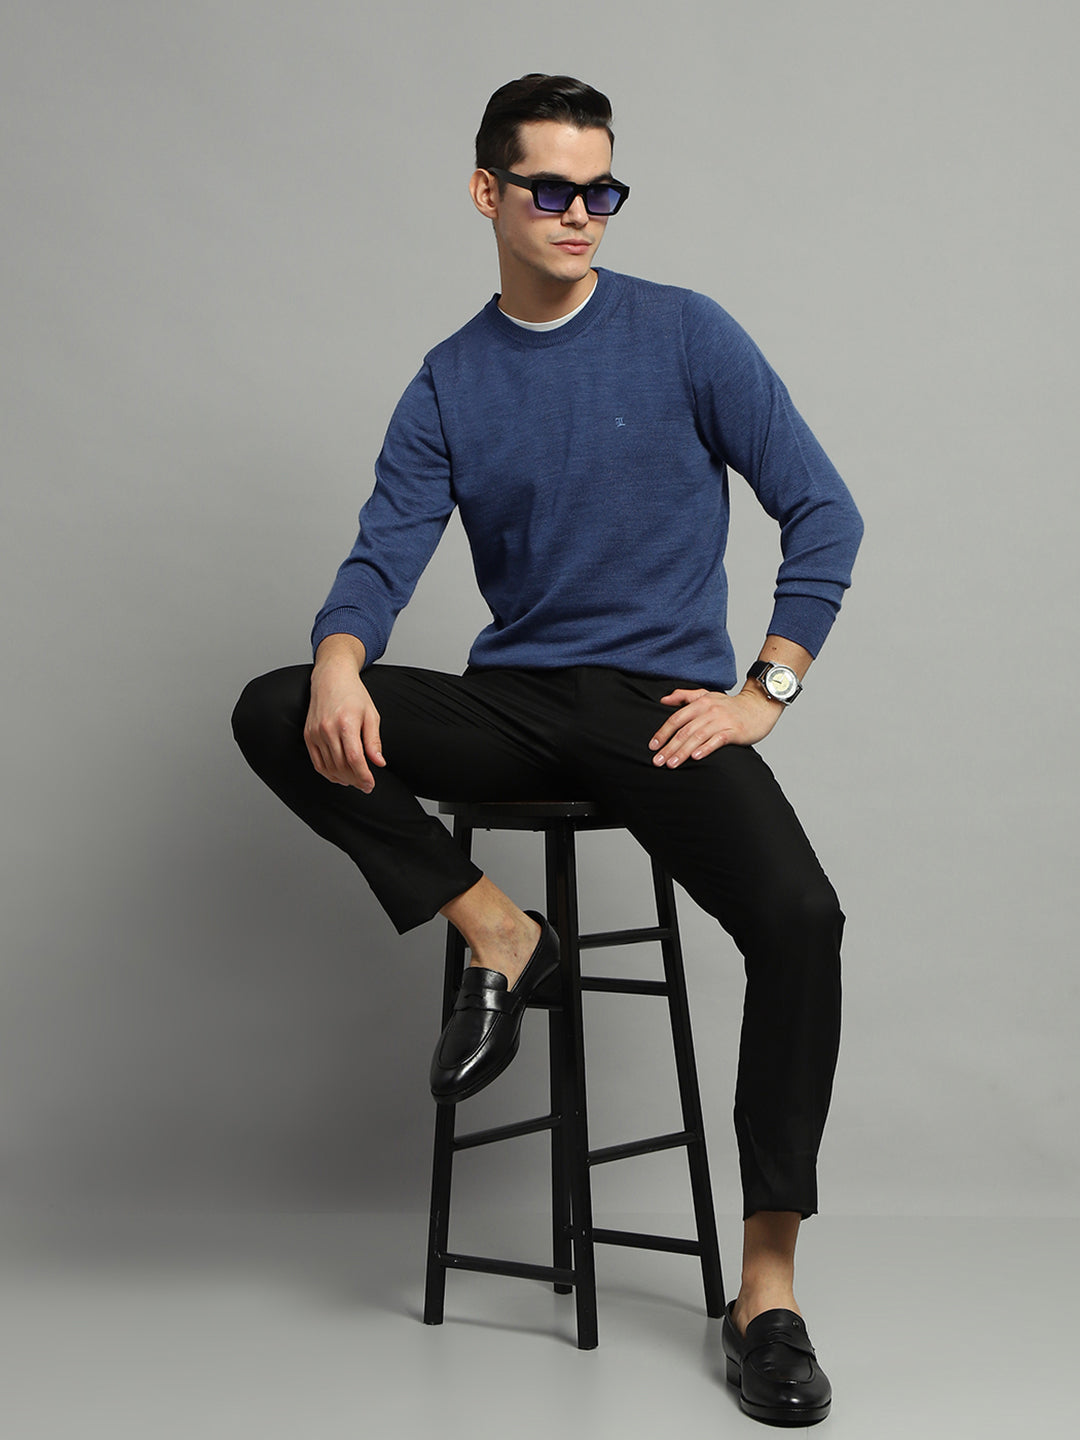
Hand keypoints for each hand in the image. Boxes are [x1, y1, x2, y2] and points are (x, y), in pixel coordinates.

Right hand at [304, 651, 384, 792]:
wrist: (331, 678)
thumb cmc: (354, 694)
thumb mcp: (371, 715)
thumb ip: (373, 741)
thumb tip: (379, 763)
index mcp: (346, 723)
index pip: (354, 759)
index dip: (363, 776)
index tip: (370, 785)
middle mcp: (327, 729)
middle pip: (341, 766)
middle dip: (355, 780)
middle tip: (366, 785)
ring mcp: (315, 733)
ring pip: (328, 767)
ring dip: (343, 778)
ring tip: (355, 781)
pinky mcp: (308, 735)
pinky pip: (317, 762)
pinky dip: (328, 773)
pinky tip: (339, 776)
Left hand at [648, 686, 782, 767]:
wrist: (759, 705)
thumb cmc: (730, 704)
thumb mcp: (706, 695)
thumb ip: (684, 696)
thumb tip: (663, 700)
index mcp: (700, 703)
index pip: (676, 719)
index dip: (663, 733)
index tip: (652, 746)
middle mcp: (709, 711)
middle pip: (684, 731)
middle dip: (669, 747)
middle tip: (657, 761)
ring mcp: (722, 720)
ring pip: (698, 737)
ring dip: (683, 751)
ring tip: (671, 764)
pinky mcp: (735, 731)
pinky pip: (718, 740)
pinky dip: (706, 748)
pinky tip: (696, 757)